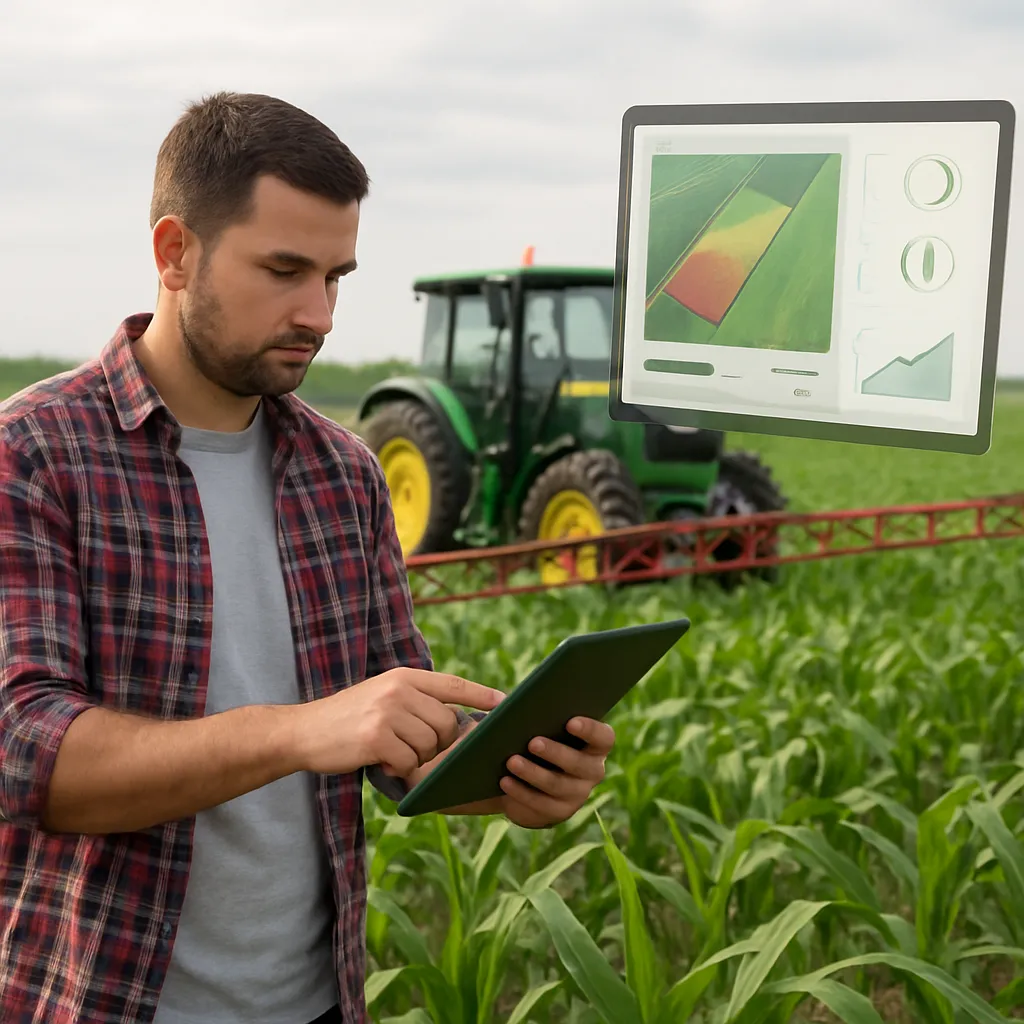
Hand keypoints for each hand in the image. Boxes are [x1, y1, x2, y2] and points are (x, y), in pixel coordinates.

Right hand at [293, 668, 504, 776]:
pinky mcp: (376, 737)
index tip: (506, 704)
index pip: (452, 684)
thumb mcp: (382, 696)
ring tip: (391, 753)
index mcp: (403, 677)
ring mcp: (387, 712)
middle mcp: (398, 689)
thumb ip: (415, 702)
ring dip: (415, 758)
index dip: (481, 694)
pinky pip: (409, 761)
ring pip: (431, 745)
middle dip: (438, 744)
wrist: (302, 731)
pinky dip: (399, 768)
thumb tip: (456, 720)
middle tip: (411, 748)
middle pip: (447, 723)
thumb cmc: (347, 720)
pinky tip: (380, 762)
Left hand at [497, 717, 614, 828]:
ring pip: (557, 785)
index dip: (590, 730)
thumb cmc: (538, 739)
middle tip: (533, 742)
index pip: (604, 737)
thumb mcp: (542, 726)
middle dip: (555, 753)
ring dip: (533, 773)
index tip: (570, 722)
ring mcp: (577, 794)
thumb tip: (505, 701)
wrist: (529, 777)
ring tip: (512, 761)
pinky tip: (505, 781)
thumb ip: (538, 713)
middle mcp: (592, 771)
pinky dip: (521, 792)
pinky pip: (540, 804)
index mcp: (595, 745)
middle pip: (579, 763)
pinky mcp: (559, 812)